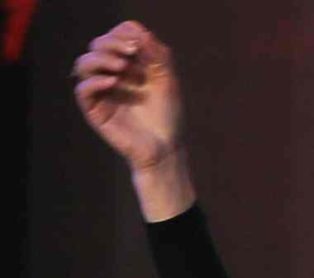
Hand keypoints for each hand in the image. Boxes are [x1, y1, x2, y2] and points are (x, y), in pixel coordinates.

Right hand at [72, 21, 181, 171]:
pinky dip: (95, 82)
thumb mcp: (167, 80)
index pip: (114, 37)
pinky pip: (83, 90)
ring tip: (122, 66)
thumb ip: (158, 56)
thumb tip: (141, 33)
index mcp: (127, 64)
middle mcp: (111, 74)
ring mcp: (101, 91)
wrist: (165, 146)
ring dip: (102, 59)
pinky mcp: (95, 109)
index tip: (139, 42)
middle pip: (97, 46)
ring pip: (84, 64)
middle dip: (112, 43)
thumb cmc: (166, 114)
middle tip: (132, 51)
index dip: (122, 33)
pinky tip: (113, 82)